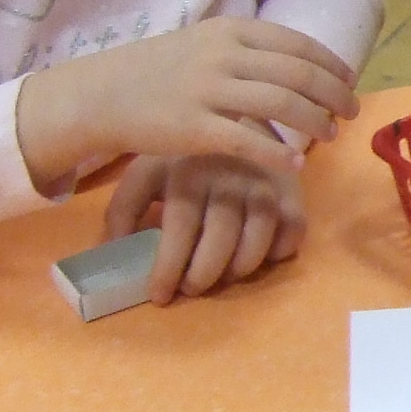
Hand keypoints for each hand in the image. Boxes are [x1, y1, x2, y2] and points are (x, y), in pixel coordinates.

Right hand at [18, 19, 359, 192]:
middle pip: (299, 74)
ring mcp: (208, 90)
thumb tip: (298, 71)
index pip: (297, 44)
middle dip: (334, 94)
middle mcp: (223, 55)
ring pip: (282, 105)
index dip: (330, 64)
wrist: (101, 94)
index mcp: (230, 31)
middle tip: (352, 112)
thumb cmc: (157, 72)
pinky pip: (248, 142)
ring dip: (316, 121)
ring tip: (331, 136)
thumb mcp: (203, 44)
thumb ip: (247, 53)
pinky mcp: (194, 128)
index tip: (350, 81)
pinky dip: (278, 154)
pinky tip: (296, 165)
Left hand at [106, 152, 307, 302]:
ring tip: (225, 277)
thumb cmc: (183, 156)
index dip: (169, 267)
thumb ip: (125, 208)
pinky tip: (261, 257)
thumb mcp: (146, 171)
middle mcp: (227, 175)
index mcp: (186, 171)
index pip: (179, 227)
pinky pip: (293, 229)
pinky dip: (279, 251)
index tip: (161, 296)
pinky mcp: (290, 188)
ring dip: (242, 266)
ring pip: (259, 235)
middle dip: (205, 273)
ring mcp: (263, 181)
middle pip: (221, 236)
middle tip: (193, 288)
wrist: (235, 115)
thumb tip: (117, 249)